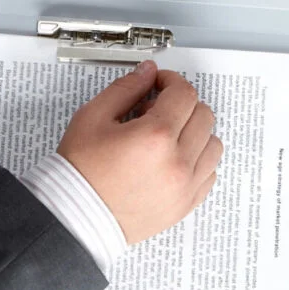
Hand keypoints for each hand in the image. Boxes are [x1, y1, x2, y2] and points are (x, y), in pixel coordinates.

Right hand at [57, 61, 223, 243]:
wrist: (76, 216)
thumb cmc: (80, 172)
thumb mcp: (93, 117)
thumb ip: (125, 88)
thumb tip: (147, 73)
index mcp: (155, 137)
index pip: (183, 93)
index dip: (170, 81)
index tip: (158, 84)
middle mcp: (177, 162)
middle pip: (203, 115)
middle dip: (182, 104)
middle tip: (156, 110)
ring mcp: (185, 186)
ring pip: (213, 143)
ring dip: (195, 132)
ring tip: (167, 136)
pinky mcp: (186, 204)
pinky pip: (210, 172)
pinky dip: (198, 160)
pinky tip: (173, 158)